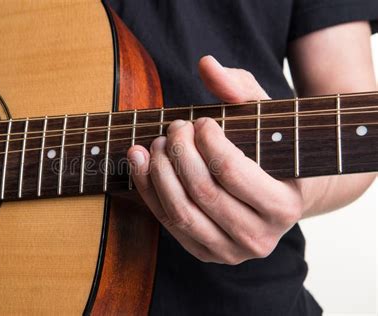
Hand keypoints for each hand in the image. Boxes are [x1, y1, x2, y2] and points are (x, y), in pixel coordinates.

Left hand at [127, 56, 303, 263]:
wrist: (276, 195)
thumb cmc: (271, 152)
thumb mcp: (265, 117)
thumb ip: (240, 89)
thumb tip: (206, 65)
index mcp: (284, 206)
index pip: (232, 171)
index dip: (207, 140)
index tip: (200, 121)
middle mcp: (259, 238)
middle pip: (203, 192)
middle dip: (180, 152)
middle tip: (175, 127)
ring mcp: (229, 251)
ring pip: (181, 212)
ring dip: (160, 172)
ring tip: (157, 143)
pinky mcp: (204, 253)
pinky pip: (168, 224)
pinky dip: (148, 190)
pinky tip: (140, 161)